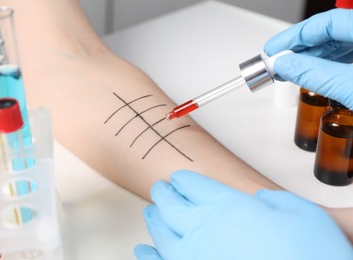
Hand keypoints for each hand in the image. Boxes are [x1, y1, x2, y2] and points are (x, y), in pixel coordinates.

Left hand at [134, 170, 352, 259]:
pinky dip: (148, 255)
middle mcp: (202, 229)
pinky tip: (142, 250)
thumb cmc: (308, 254)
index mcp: (225, 206)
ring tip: (150, 211)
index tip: (178, 178)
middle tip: (160, 189)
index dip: (184, 180)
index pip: (193, 185)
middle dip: (164, 194)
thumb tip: (258, 201)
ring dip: (154, 219)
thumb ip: (271, 201)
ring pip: (161, 233)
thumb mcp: (300, 213)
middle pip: (171, 205)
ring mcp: (192, 257)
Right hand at [264, 9, 352, 109]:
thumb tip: (284, 65)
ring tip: (289, 69)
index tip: (273, 50)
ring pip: (338, 44)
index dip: (294, 35)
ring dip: (311, 57)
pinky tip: (311, 72)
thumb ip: (315, 74)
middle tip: (276, 61)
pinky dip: (326, 64)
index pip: (326, 22)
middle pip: (330, 31)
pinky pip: (347, 55)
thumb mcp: (349, 88)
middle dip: (300, 47)